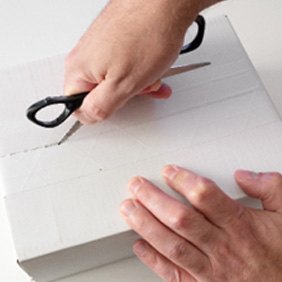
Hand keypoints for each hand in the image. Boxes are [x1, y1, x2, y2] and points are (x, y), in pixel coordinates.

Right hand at [64, 0, 205, 123]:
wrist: (165, 2)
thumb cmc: (147, 35)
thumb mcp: (122, 86)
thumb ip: (100, 107)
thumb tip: (88, 116)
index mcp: (79, 69)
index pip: (78, 107)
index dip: (100, 112)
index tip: (117, 107)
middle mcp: (85, 56)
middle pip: (99, 93)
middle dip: (123, 96)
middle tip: (139, 90)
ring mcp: (100, 46)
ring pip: (114, 79)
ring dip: (135, 84)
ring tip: (151, 76)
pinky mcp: (113, 40)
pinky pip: (123, 65)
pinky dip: (138, 70)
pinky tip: (152, 67)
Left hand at [120, 166, 281, 280]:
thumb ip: (270, 188)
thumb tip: (244, 175)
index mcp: (241, 226)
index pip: (205, 196)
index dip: (183, 180)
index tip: (168, 171)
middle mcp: (222, 247)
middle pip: (180, 218)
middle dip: (153, 200)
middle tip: (137, 185)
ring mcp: (211, 270)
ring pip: (171, 244)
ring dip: (146, 225)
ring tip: (128, 209)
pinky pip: (173, 274)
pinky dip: (153, 259)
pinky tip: (138, 245)